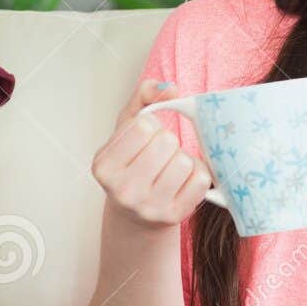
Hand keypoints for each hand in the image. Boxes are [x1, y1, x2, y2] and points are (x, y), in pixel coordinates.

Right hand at [91, 79, 213, 228]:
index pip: (143, 126)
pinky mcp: (175, 215)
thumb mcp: (127, 127)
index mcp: (104, 166)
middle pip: (166, 142)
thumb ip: (144, 96)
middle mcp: (123, 190)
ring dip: (182, 158)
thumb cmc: (132, 164)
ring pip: (184, 161)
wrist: (136, 214)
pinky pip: (201, 179)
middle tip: (158, 154)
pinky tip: (183, 180)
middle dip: (166, 141)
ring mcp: (149, 207)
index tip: (143, 138)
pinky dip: (197, 173)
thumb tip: (171, 89)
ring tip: (169, 167)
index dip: (149, 125)